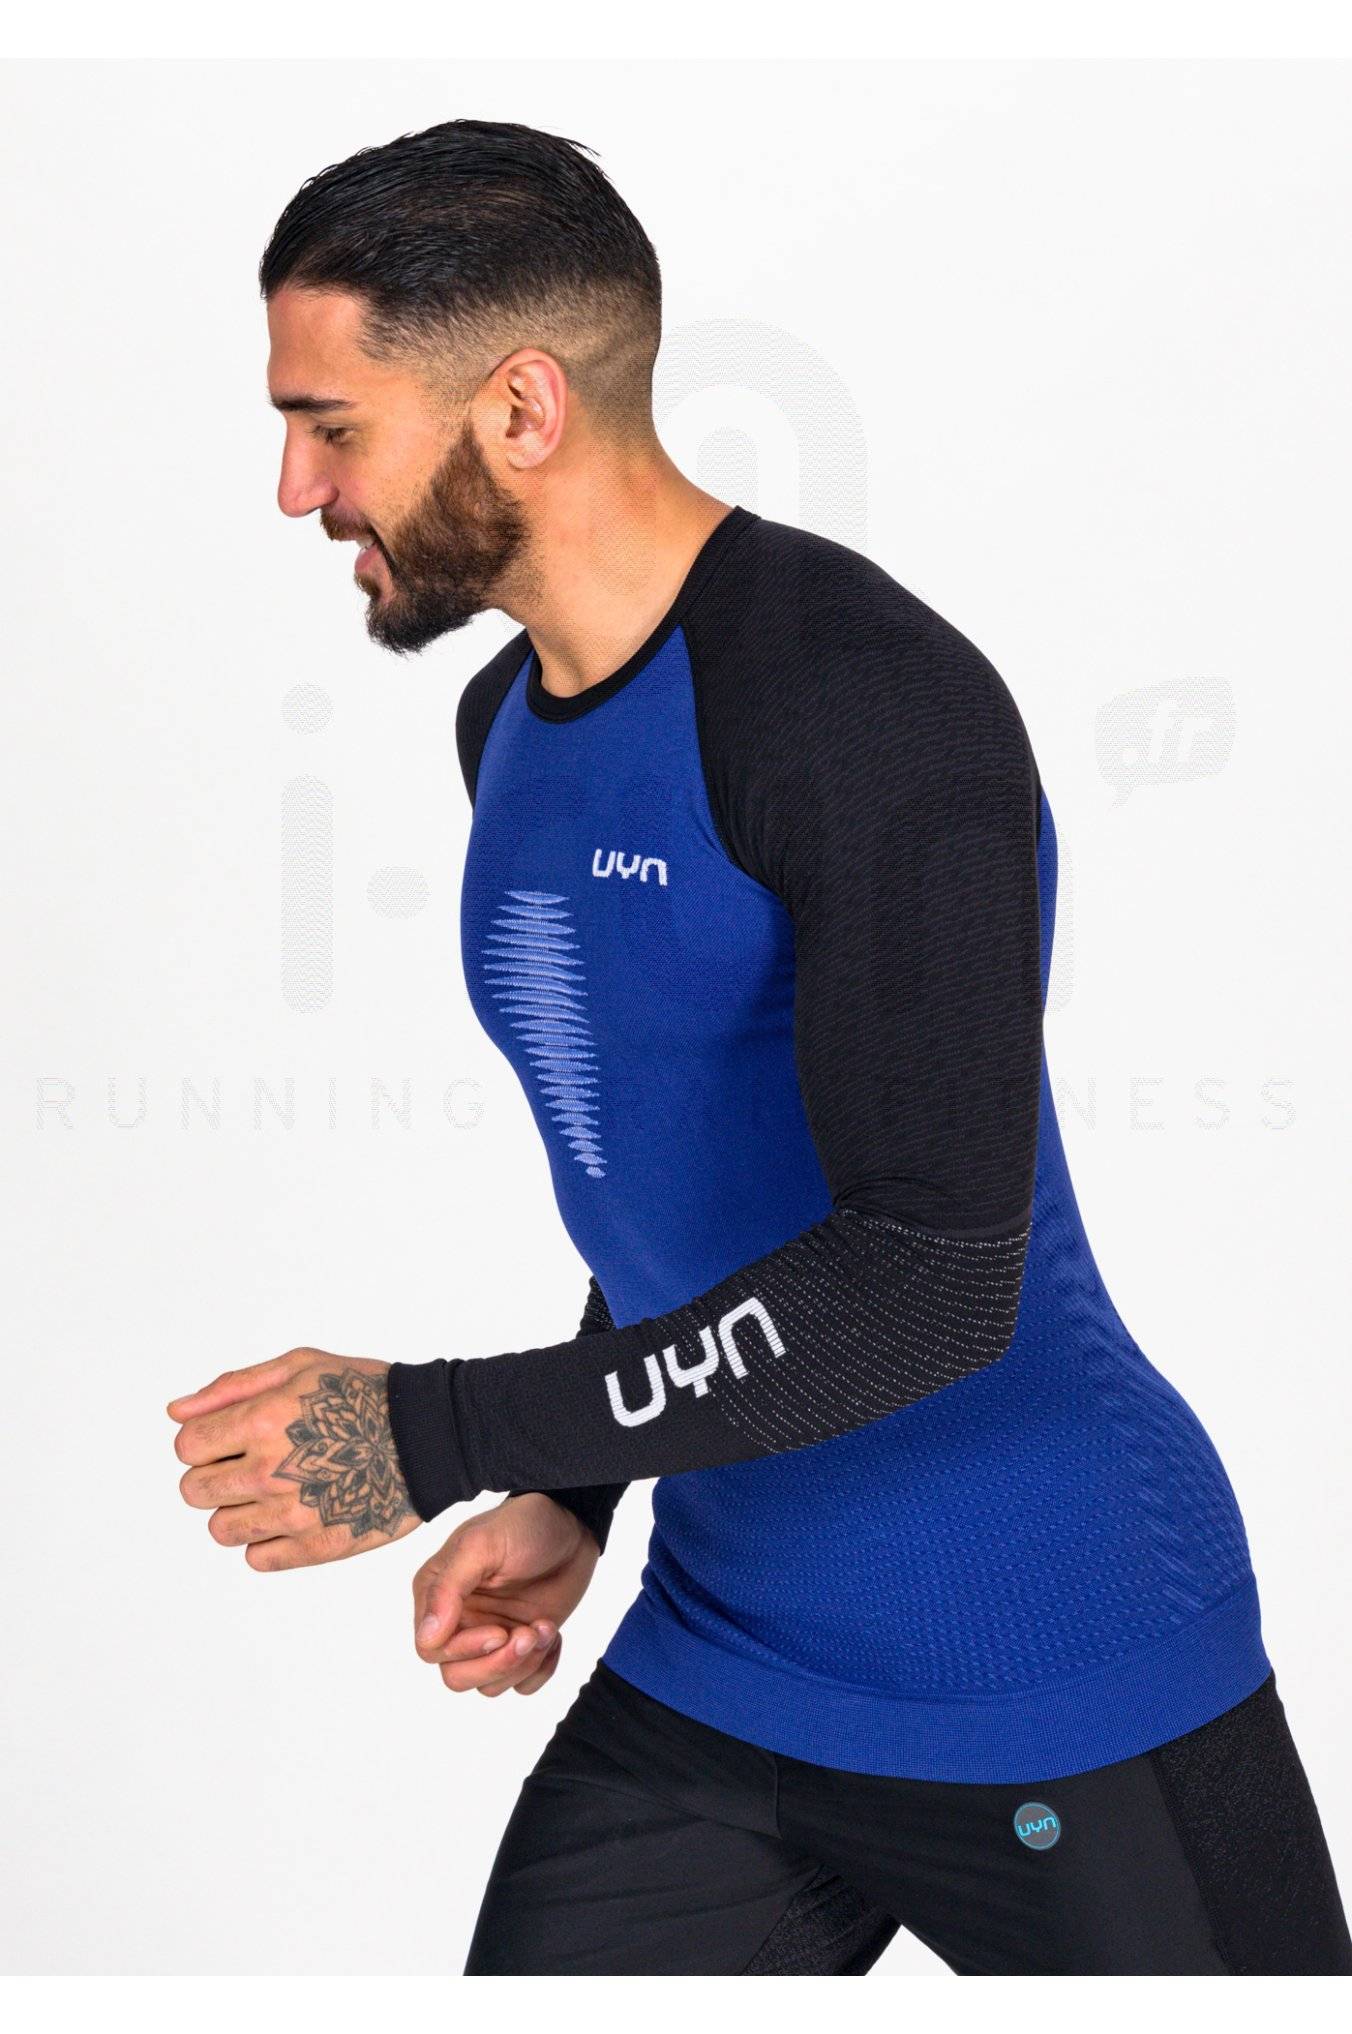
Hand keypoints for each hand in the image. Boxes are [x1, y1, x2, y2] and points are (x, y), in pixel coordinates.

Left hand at [168, 1348, 420, 1569]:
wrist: (431, 1436)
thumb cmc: (366, 1392)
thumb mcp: (299, 1367)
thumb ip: (232, 1388)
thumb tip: (176, 1413)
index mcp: (262, 1422)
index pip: (185, 1447)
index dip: (203, 1440)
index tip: (230, 1437)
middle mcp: (270, 1472)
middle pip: (193, 1491)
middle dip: (214, 1474)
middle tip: (252, 1463)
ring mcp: (293, 1515)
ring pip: (220, 1530)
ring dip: (238, 1510)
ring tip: (275, 1489)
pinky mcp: (316, 1548)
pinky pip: (256, 1559)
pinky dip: (267, 1540)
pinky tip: (295, 1512)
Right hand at [412, 1493, 600, 1696]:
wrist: (573, 1526)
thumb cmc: (525, 1525)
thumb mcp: (482, 1545)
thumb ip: (448, 1589)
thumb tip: (428, 1636)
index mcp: (437, 1594)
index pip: (431, 1650)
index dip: (464, 1650)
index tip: (499, 1632)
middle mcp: (459, 1620)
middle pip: (457, 1676)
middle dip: (498, 1664)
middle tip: (529, 1634)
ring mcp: (490, 1635)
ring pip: (490, 1685)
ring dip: (524, 1664)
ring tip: (546, 1627)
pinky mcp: (521, 1645)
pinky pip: (521, 1686)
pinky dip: (541, 1670)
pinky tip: (553, 1636)